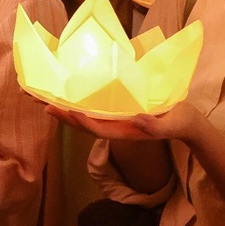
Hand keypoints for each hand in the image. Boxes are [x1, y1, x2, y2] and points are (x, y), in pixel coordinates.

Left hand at [47, 100, 200, 142]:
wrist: (186, 123)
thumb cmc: (180, 122)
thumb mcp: (173, 123)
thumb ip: (156, 126)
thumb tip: (136, 120)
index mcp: (126, 131)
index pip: (98, 128)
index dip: (81, 121)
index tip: (66, 111)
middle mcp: (116, 126)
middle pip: (83, 123)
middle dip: (62, 114)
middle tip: (38, 100)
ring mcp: (115, 120)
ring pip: (84, 116)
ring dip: (64, 107)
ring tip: (42, 96)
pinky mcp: (117, 111)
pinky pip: (93, 109)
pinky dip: (77, 102)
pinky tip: (65, 94)